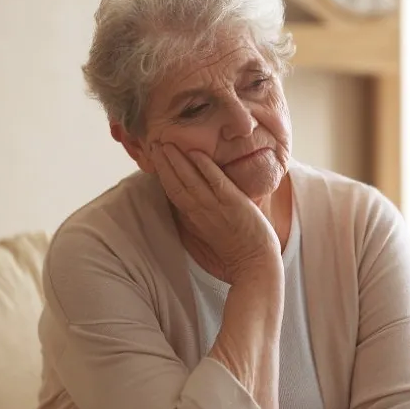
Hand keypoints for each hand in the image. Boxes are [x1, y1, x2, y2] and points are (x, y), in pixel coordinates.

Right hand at [150, 141, 280, 282]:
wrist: (255, 265)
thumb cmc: (236, 251)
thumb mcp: (209, 233)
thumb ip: (199, 217)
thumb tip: (189, 204)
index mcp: (194, 219)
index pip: (173, 192)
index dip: (162, 174)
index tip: (155, 157)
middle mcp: (201, 212)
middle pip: (176, 184)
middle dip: (164, 163)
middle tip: (154, 143)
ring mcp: (217, 207)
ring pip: (191, 180)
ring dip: (178, 161)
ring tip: (168, 144)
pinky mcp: (234, 204)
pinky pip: (217, 182)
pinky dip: (206, 167)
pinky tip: (197, 153)